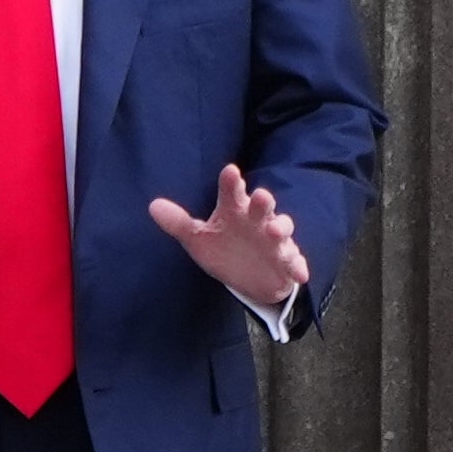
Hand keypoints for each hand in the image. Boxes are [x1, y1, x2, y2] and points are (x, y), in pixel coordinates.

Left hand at [148, 165, 307, 311]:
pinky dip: (298, 266)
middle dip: (263, 202)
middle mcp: (257, 221)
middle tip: (261, 196)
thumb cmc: (225, 250)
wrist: (251, 279)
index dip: (231, 183)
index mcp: (235, 212)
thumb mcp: (198, 239)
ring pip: (282, 229)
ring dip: (282, 228)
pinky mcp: (287, 261)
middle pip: (262, 207)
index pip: (232, 194)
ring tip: (275, 231)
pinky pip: (294, 262)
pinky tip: (299, 273)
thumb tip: (152, 205)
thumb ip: (178, 223)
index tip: (230, 171)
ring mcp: (274, 241)